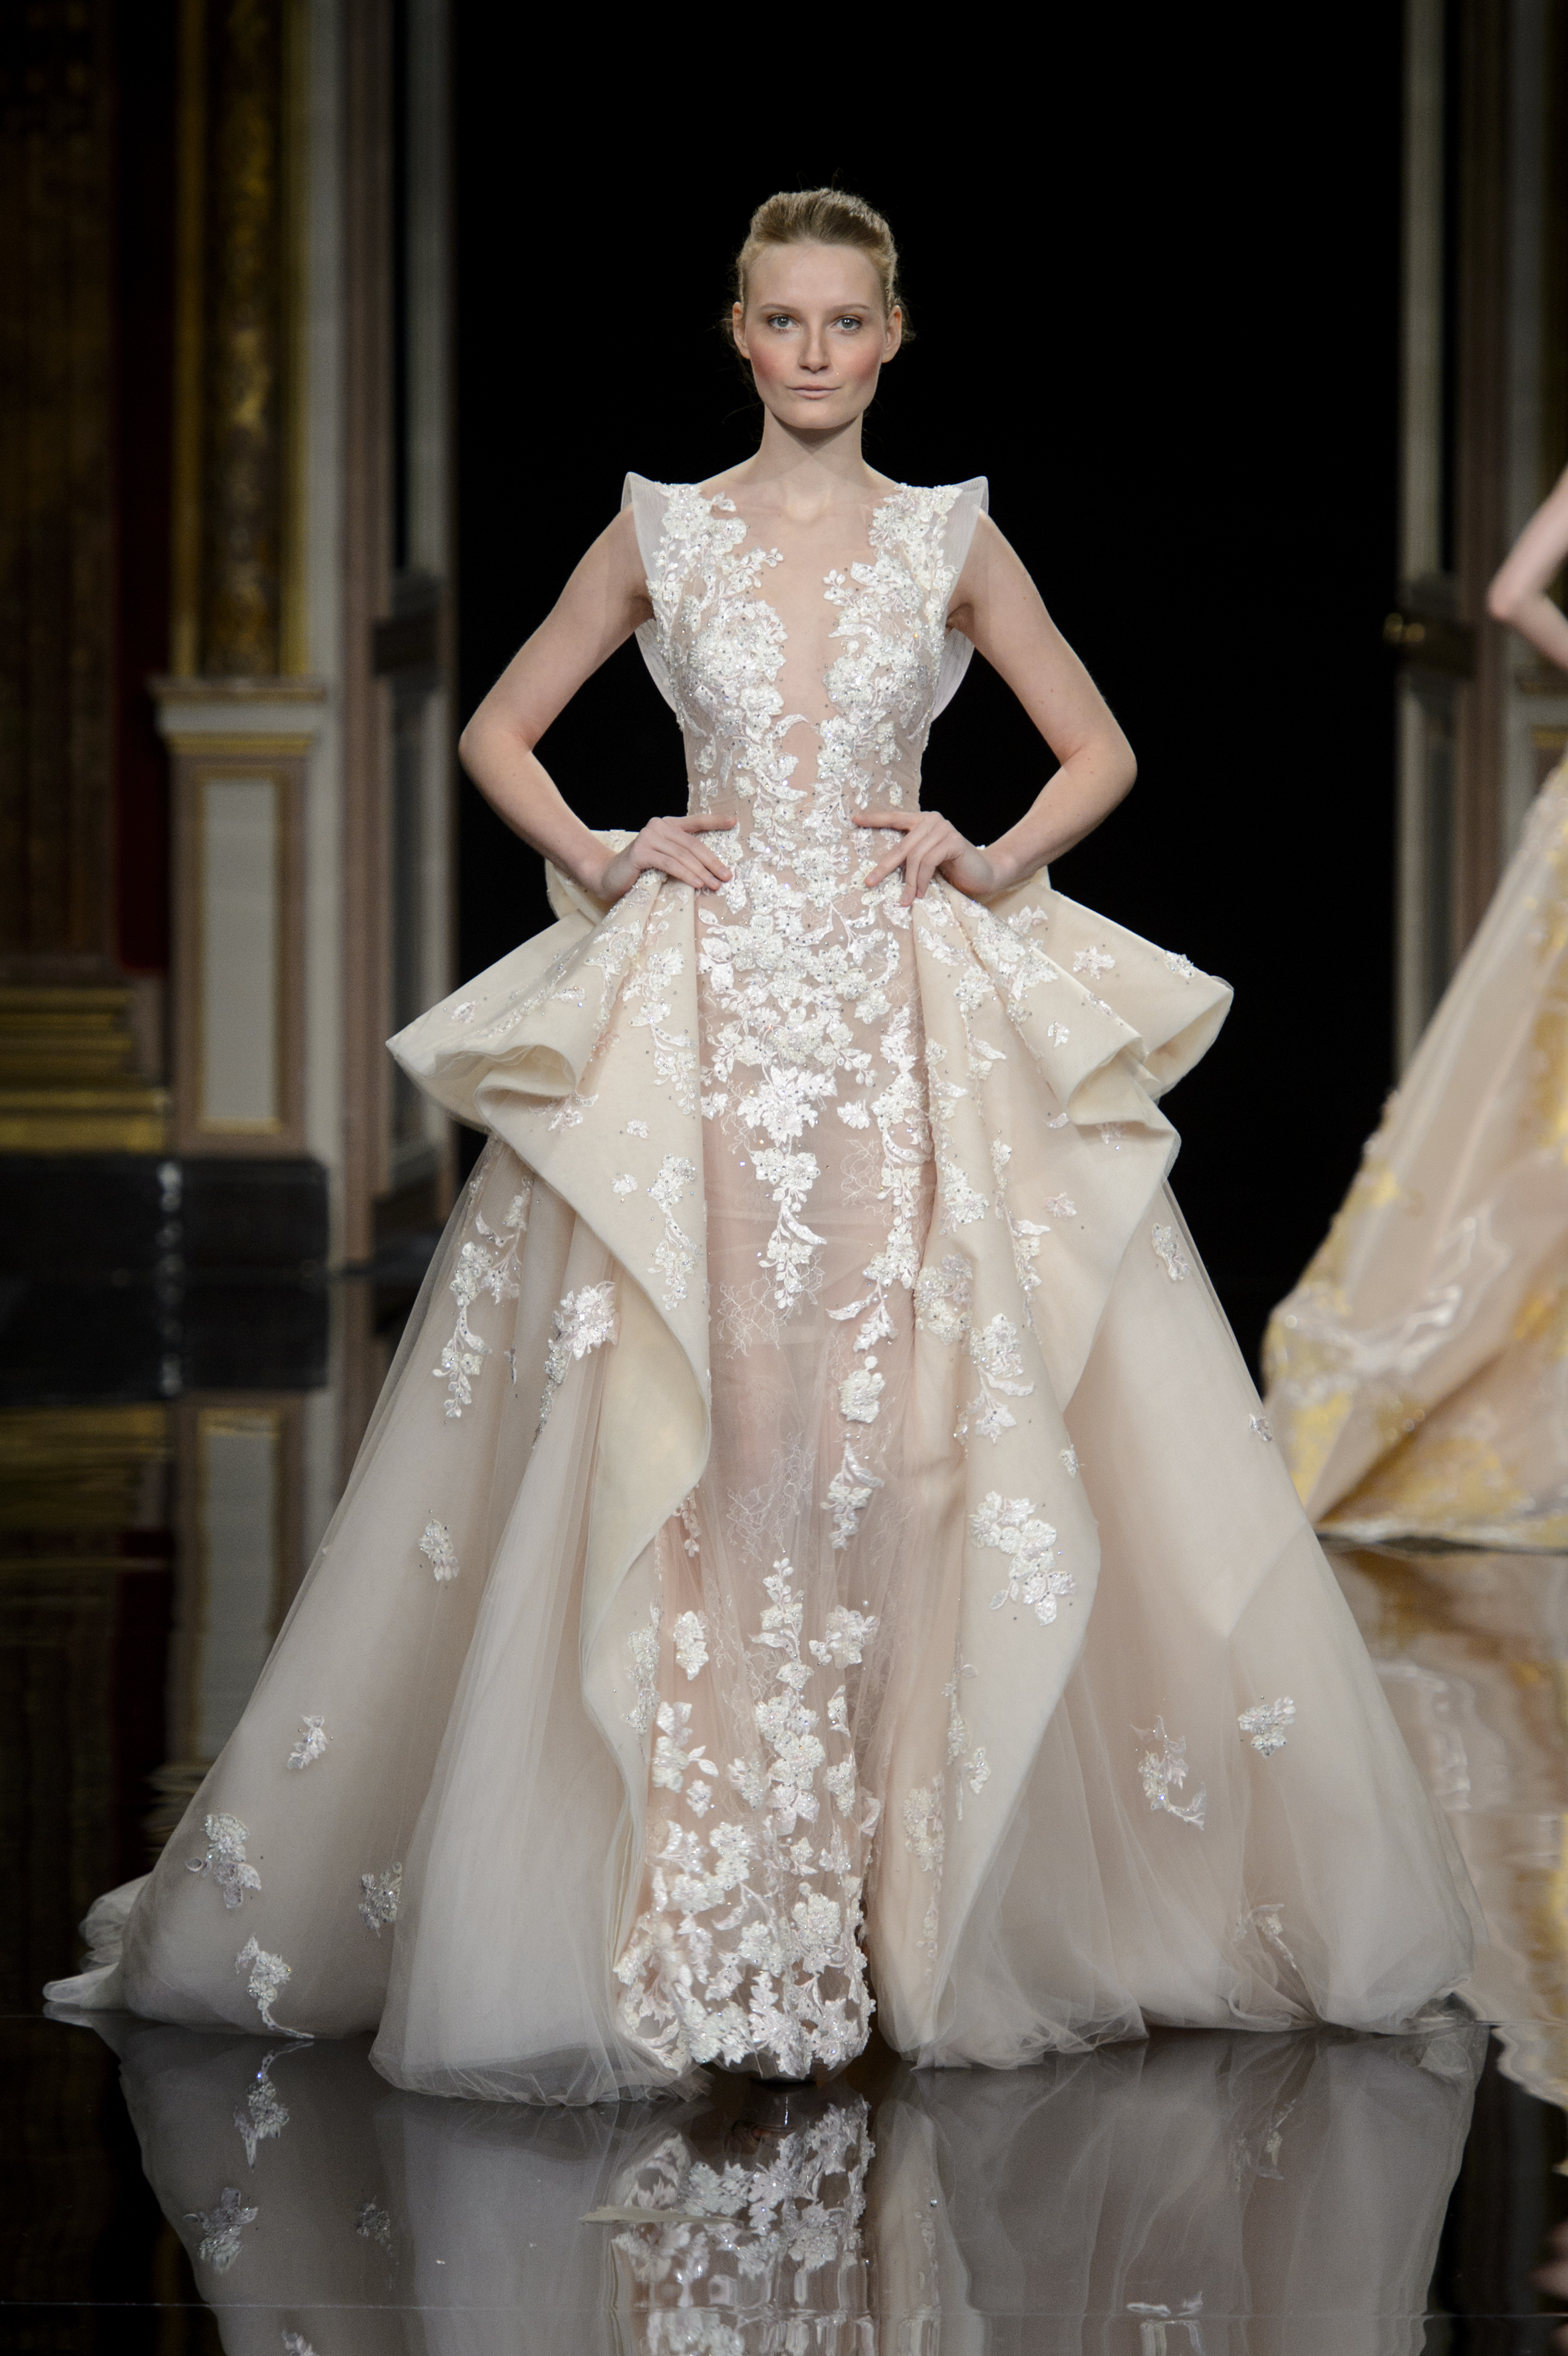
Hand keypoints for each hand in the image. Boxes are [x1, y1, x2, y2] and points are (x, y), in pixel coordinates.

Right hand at [593, 814, 737, 902]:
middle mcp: (658, 826)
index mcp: (667, 825)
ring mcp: (648, 837)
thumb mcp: (664, 859)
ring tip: (714, 885)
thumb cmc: (640, 872)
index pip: (695, 821)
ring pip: (683, 855)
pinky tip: (696, 883)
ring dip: (701, 872)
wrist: (608, 878)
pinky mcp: (641, 852)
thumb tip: (712, 870)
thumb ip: (681, 856)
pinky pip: (669, 864)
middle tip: (726, 876)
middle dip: (712, 862)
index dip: (715, 821)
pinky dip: (685, 874)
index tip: (734, 822)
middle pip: (692, 844)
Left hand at [852, 809, 1011, 905]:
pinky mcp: (952, 840)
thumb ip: (910, 857)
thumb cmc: (954, 871)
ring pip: (913, 857)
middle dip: (884, 867)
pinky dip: (921, 880)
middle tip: (870, 883)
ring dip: (909, 882)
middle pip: (900, 845)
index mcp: (922, 822)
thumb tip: (881, 871)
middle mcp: (931, 820)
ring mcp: (943, 828)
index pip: (895, 817)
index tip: (854, 819)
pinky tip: (921, 893)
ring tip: (907, 899)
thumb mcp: (926, 863)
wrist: (985, 876)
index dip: (874, 819)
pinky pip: (927, 862)